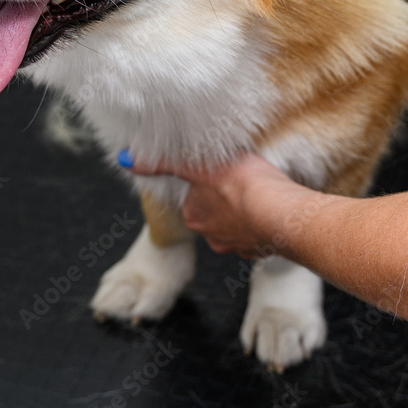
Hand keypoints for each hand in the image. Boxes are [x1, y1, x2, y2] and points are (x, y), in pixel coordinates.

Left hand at [120, 151, 308, 258]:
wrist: (282, 214)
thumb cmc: (242, 185)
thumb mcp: (199, 164)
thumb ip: (164, 162)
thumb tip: (126, 159)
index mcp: (195, 216)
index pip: (194, 198)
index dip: (207, 184)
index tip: (220, 175)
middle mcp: (213, 236)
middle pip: (215, 214)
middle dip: (226, 201)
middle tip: (240, 181)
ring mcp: (240, 245)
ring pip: (239, 226)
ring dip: (247, 212)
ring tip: (260, 193)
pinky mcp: (265, 249)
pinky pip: (261, 234)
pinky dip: (265, 223)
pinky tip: (274, 207)